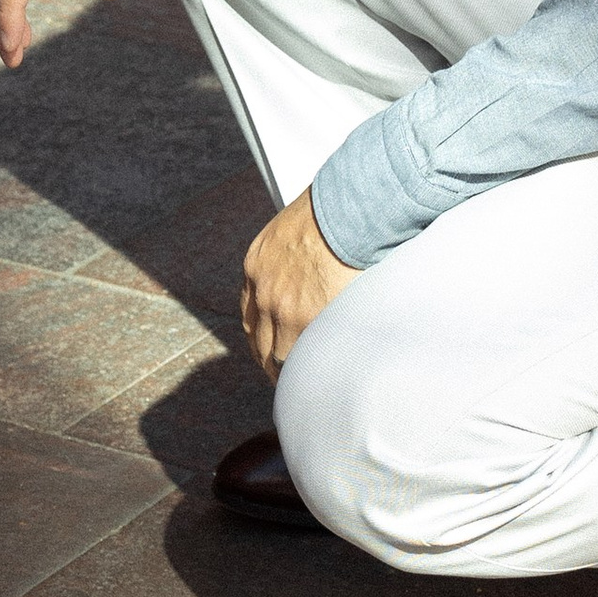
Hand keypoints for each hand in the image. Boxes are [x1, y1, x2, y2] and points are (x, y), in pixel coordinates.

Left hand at [241, 189, 353, 379]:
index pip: (250, 310)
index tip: (270, 344)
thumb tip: (313, 264)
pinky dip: (305, 371)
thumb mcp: (295, 228)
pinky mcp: (306, 320)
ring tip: (299, 388)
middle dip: (269, 358)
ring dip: (285, 372)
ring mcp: (281, 308)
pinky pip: (300, 357)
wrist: (347, 208)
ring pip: (275, 355)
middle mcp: (262, 290)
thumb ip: (294, 254)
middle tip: (281, 375)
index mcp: (257, 265)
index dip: (261, 332)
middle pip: (258, 338)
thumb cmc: (333, 210)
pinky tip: (315, 382)